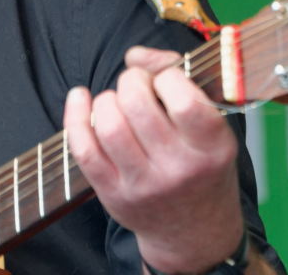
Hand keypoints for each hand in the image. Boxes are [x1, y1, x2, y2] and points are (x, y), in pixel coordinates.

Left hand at [63, 46, 243, 273]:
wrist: (194, 231)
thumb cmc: (201, 167)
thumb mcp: (210, 127)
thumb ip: (176, 79)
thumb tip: (135, 56)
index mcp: (211, 148)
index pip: (183, 101)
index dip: (167, 77)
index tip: (166, 80)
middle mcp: (179, 169)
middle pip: (137, 105)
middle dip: (131, 81)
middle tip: (137, 87)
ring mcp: (143, 184)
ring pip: (109, 125)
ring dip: (106, 99)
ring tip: (117, 102)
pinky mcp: (113, 194)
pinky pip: (84, 149)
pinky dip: (75, 116)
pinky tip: (80, 98)